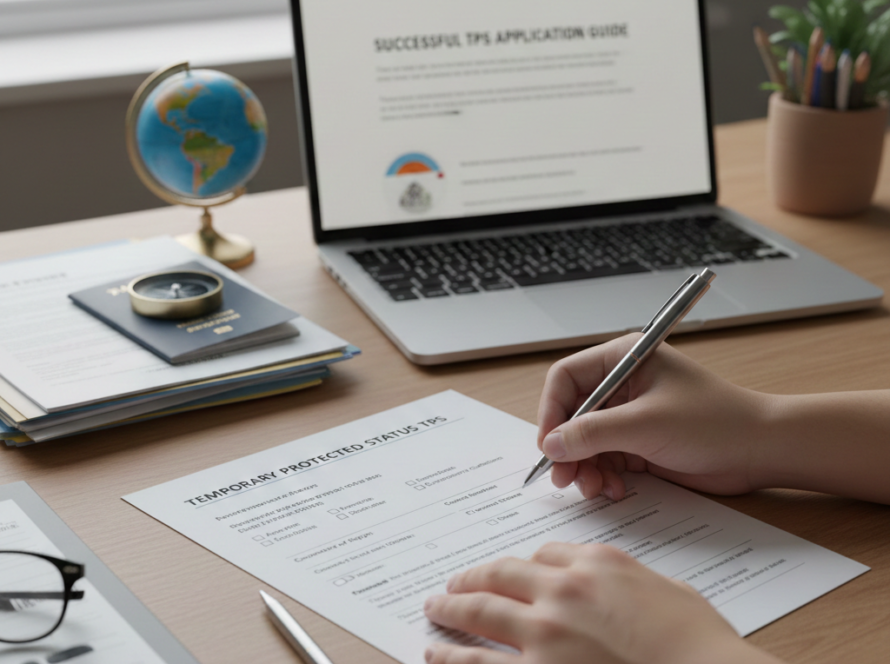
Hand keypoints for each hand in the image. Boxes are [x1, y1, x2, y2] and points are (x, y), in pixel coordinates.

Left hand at [423, 542, 779, 663]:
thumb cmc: (698, 642)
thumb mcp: (667, 591)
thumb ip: (625, 580)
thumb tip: (606, 581)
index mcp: (595, 565)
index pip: (545, 553)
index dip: (524, 563)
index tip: (511, 571)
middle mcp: (562, 591)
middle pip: (501, 575)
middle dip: (472, 578)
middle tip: (453, 584)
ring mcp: (545, 635)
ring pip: (480, 612)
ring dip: (451, 610)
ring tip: (435, 609)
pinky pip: (478, 662)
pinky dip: (451, 655)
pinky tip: (437, 652)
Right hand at [537, 334, 770, 499]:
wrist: (761, 451)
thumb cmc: (715, 422)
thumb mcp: (646, 425)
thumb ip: (593, 434)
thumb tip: (551, 445)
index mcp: (624, 359)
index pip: (565, 378)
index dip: (552, 412)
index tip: (549, 445)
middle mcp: (622, 384)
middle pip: (572, 414)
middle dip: (567, 447)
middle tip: (564, 478)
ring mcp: (629, 415)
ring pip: (585, 442)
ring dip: (584, 467)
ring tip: (595, 488)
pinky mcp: (638, 443)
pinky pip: (604, 459)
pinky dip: (603, 477)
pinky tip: (615, 490)